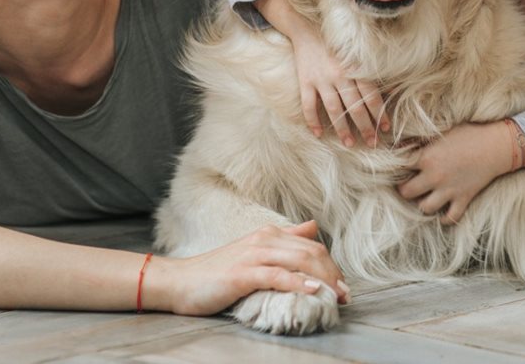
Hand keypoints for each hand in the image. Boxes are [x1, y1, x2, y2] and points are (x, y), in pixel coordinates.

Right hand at [151, 220, 347, 315]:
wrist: (178, 282)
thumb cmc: (215, 272)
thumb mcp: (252, 251)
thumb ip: (282, 240)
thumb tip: (312, 228)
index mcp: (269, 234)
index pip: (312, 245)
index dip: (331, 265)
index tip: (342, 285)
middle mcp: (264, 239)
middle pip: (311, 252)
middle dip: (333, 274)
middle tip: (346, 295)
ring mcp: (253, 255)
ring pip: (300, 261)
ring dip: (324, 279)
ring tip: (337, 296)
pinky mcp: (243, 274)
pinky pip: (278, 276)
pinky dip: (299, 283)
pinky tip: (314, 292)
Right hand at [257, 0, 387, 143]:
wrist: (307, 28)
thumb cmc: (336, 44)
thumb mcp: (356, 55)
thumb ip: (367, 74)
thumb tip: (387, 93)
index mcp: (355, 69)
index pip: (371, 96)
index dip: (379, 114)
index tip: (385, 129)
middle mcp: (340, 75)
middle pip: (355, 106)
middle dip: (365, 127)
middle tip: (372, 143)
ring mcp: (321, 79)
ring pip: (333, 109)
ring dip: (342, 129)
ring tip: (349, 143)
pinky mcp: (305, 81)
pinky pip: (309, 105)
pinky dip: (313, 120)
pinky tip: (318, 134)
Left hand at [399, 121, 516, 224]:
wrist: (496, 145)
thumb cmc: (470, 133)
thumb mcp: (443, 132)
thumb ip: (423, 142)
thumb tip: (403, 145)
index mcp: (427, 157)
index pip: (400, 167)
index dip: (396, 168)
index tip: (397, 169)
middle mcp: (434, 176)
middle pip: (406, 192)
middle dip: (403, 190)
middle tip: (407, 186)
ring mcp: (449, 190)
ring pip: (425, 208)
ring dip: (422, 204)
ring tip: (424, 198)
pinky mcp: (463, 199)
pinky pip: (450, 218)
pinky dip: (445, 219)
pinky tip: (442, 213)